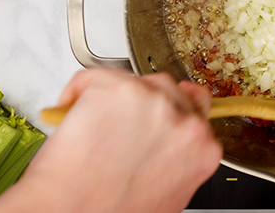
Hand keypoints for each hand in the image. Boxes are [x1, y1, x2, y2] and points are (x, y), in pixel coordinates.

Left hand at [0, 68, 221, 212]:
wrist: (72, 212)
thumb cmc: (112, 211)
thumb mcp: (168, 196)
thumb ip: (179, 161)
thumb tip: (166, 145)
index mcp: (202, 149)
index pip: (195, 111)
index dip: (169, 115)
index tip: (153, 120)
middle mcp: (184, 121)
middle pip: (168, 89)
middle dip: (145, 104)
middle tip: (119, 125)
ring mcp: (153, 101)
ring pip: (136, 80)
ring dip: (116, 96)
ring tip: (95, 122)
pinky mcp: (118, 88)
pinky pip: (94, 76)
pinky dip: (79, 90)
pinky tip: (72, 111)